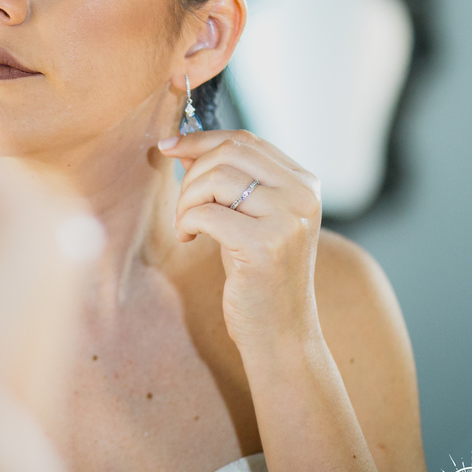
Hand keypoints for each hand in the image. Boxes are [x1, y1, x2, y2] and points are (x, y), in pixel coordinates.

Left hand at [158, 130, 322, 351]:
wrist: (280, 332)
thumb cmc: (258, 275)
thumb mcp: (244, 218)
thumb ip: (225, 181)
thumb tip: (183, 146)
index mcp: (303, 183)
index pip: (245, 141)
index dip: (200, 140)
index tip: (168, 147)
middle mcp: (302, 195)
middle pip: (229, 152)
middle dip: (192, 173)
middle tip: (183, 205)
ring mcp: (288, 219)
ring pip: (216, 177)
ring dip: (186, 200)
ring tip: (185, 226)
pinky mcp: (265, 245)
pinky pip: (207, 212)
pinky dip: (187, 222)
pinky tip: (188, 239)